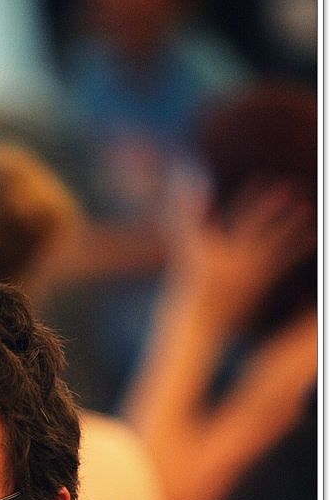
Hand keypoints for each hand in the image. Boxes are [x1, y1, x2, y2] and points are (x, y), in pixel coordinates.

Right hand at [169, 178, 314, 328]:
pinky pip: (284, 263)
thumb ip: (186, 215)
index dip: (252, 200)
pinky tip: (314, 236)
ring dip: (295, 228)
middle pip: (262, 233)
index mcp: (221, 253)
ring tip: (310, 210)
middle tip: (295, 189)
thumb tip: (184, 184)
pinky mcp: (262, 283)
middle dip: (277, 212)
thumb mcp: (186, 248)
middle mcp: (240, 263)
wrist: (200, 319)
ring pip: (278, 247)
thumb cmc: (191, 279)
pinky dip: (298, 248)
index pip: (238, 221)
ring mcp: (253, 274)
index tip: (265, 179)